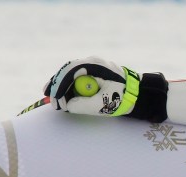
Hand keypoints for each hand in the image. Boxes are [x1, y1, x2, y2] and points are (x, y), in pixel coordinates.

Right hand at [43, 56, 168, 121]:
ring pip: (70, 74)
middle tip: (47, 96)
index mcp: (95, 65)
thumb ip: (83, 105)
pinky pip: (77, 77)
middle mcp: (92, 62)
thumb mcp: (103, 104)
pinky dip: (69, 85)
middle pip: (67, 71)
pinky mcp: (93, 73)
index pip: (70, 71)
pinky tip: (63, 95)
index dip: (60, 85)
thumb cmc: (122, 98)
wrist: (138, 94)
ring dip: (62, 85)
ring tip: (53, 97)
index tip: (54, 98)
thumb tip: (67, 105)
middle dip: (56, 84)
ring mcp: (93, 66)